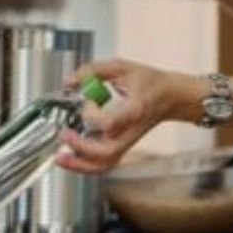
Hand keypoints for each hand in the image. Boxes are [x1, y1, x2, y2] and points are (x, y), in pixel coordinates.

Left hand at [56, 59, 202, 172]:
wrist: (171, 98)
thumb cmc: (150, 84)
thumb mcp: (123, 67)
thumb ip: (93, 71)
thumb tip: (69, 82)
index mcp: (135, 110)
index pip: (111, 122)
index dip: (92, 114)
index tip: (85, 101)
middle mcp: (131, 130)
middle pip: (107, 152)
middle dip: (80, 147)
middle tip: (64, 133)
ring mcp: (127, 141)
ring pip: (105, 164)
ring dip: (81, 165)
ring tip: (61, 157)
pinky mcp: (123, 146)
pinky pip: (105, 164)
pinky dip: (86, 166)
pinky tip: (71, 157)